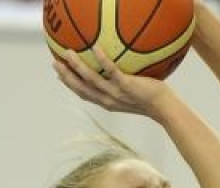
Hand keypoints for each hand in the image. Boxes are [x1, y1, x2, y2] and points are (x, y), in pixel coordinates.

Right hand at [53, 46, 171, 118]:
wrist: (163, 107)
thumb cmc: (149, 99)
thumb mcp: (130, 94)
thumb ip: (119, 84)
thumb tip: (116, 70)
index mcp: (106, 103)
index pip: (84, 94)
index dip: (70, 85)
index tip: (59, 74)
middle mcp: (108, 100)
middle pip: (81, 88)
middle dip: (66, 76)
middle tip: (55, 62)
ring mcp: (116, 93)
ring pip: (91, 80)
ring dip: (77, 67)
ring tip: (68, 53)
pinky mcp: (127, 86)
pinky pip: (112, 71)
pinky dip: (103, 60)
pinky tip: (96, 48)